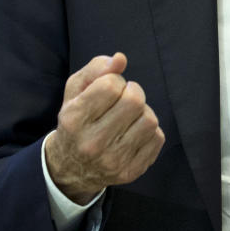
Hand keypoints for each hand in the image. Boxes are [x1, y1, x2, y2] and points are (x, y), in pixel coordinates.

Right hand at [44, 52, 164, 203]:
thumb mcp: (75, 91)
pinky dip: (150, 131)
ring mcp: (113, 161)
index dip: (115, 80)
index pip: (110, 85)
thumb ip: (96, 69)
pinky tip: (134, 132)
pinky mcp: (131, 172)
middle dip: (133, 92)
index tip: (109, 88)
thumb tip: (120, 59)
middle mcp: (92, 143)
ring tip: (130, 116)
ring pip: (149, 120)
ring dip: (143, 112)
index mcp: (74, 119)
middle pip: (134, 101)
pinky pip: (158, 138)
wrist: (72, 168)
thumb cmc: (77, 120)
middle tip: (124, 98)